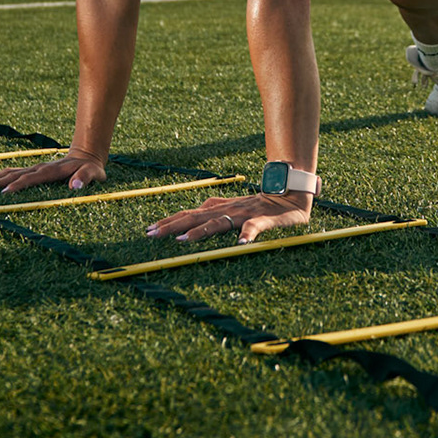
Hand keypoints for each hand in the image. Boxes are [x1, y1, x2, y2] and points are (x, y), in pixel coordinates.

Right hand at [0, 148, 106, 192]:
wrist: (86, 155)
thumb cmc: (91, 168)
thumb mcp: (94, 173)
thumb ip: (86, 178)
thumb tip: (75, 186)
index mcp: (51, 170)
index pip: (31, 178)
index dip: (18, 185)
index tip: (4, 193)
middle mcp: (39, 168)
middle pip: (14, 174)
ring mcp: (34, 168)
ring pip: (9, 172)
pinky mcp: (32, 170)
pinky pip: (12, 172)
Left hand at [144, 190, 311, 244]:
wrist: (289, 194)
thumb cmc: (259, 203)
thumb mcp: (232, 205)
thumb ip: (214, 208)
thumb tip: (193, 211)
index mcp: (220, 208)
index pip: (189, 214)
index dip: (169, 221)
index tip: (148, 230)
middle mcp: (227, 209)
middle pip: (195, 217)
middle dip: (172, 226)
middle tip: (152, 234)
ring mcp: (244, 214)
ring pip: (219, 222)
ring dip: (201, 231)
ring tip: (184, 240)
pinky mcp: (263, 220)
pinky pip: (254, 228)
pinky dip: (247, 234)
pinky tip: (241, 243)